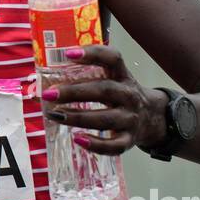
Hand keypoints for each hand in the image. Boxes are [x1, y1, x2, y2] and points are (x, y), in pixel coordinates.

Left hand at [40, 45, 168, 154]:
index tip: (68, 54)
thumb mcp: (114, 78)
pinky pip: (114, 145)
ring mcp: (130, 118)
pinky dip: (96, 144)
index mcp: (123, 76)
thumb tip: (47, 78)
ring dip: (77, 117)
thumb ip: (88, 74)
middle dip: (74, 92)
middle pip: (103, 90)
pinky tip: (77, 139)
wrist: (152, 116)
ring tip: (55, 115)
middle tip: (49, 94)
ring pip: (105, 118)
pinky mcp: (129, 139)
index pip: (112, 59)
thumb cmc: (122, 95)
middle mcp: (128, 95)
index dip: (92, 54)